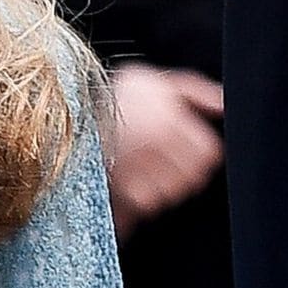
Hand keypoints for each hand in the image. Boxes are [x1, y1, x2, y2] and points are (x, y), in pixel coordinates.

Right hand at [104, 63, 223, 241]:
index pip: (209, 151)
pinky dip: (138, 200)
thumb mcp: (149, 79)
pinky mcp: (124, 200)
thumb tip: (224, 103)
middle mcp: (158, 152)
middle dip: (180, 167)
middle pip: (193, 175)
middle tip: (158, 152)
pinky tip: (127, 179)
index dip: (197, 146)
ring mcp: (141, 178)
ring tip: (139, 164)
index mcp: (170, 124)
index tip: (181, 140)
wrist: (62, 122)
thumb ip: (193, 89)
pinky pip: (145, 209)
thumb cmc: (109, 100)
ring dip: (160, 185)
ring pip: (171, 194)